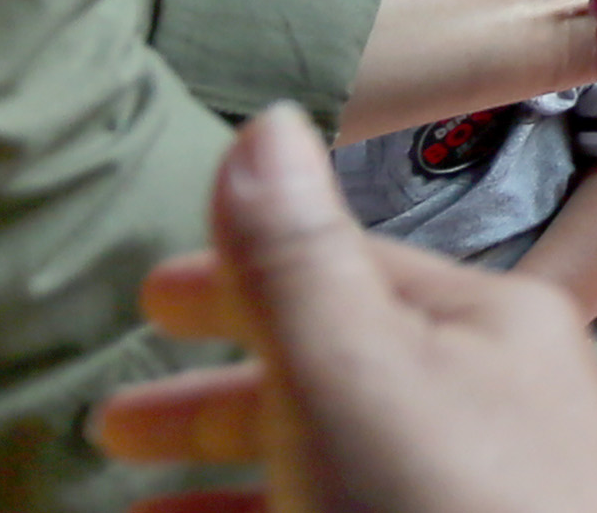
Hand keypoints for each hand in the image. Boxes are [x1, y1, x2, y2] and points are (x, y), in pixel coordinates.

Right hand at [91, 104, 596, 512]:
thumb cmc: (449, 512)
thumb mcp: (355, 375)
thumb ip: (296, 262)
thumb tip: (266, 123)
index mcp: (484, 331)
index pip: (348, 272)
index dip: (243, 277)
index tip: (145, 296)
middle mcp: (488, 410)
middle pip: (328, 378)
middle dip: (214, 398)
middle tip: (108, 419)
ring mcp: (468, 497)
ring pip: (322, 469)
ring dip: (221, 482)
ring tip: (122, 503)